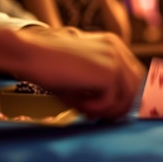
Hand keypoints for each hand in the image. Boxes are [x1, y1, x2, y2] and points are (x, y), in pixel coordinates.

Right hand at [17, 30, 144, 119]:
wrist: (27, 53)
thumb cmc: (47, 64)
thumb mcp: (80, 71)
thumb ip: (99, 83)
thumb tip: (112, 109)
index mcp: (112, 44)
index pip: (133, 75)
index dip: (123, 95)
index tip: (107, 110)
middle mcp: (117, 49)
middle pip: (134, 87)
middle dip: (119, 106)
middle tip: (97, 116)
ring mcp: (115, 59)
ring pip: (125, 97)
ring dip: (104, 109)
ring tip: (81, 108)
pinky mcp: (108, 72)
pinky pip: (109, 102)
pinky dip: (93, 109)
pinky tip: (75, 103)